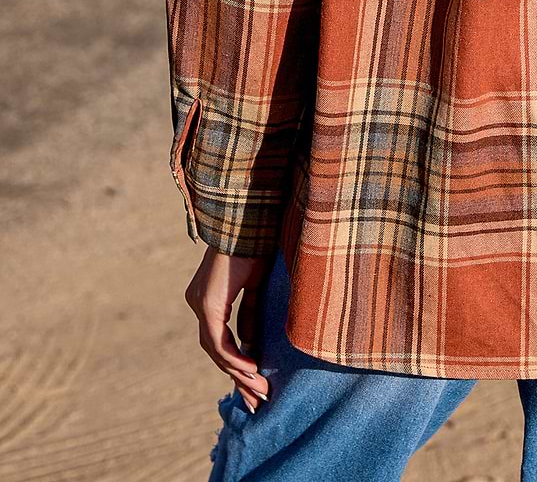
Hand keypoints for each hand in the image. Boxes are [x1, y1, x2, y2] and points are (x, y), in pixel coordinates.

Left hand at [184, 245, 274, 411]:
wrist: (247, 217)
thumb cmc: (254, 243)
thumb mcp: (254, 284)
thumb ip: (249, 313)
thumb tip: (250, 343)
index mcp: (207, 297)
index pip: (218, 340)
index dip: (236, 363)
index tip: (255, 382)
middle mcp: (197, 302)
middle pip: (215, 351)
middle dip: (237, 377)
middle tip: (257, 399)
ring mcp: (200, 303)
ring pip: (215, 350)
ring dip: (238, 372)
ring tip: (259, 390)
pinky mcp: (209, 303)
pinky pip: (219, 341)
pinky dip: (235, 358)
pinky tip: (251, 369)